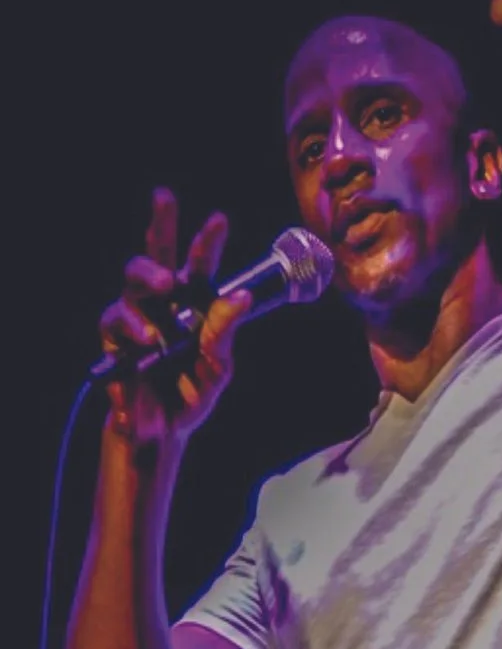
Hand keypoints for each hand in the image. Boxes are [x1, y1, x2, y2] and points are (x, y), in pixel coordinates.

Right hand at [96, 188, 247, 455]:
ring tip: (156, 336)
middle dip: (157, 234)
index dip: (206, 241)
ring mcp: (134, 319)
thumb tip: (241, 296)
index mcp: (193, 303)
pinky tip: (144, 355)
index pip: (199, 265)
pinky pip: (113, 330)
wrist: (165, 429)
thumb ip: (224, 332)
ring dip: (142, 308)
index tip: (219, 219)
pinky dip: (130, 344)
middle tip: (171, 271)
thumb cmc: (193, 390)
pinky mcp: (113, 341)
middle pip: (152, 258)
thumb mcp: (218, 366)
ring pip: (128, 290)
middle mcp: (161, 303)